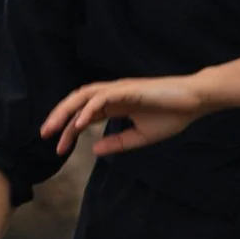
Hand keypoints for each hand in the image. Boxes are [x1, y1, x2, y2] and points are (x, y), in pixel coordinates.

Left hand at [41, 74, 205, 156]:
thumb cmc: (172, 116)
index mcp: (115, 105)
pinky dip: (88, 109)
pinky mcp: (129, 89)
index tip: (59, 150)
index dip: (68, 131)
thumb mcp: (140, 137)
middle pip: (77, 102)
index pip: (83, 116)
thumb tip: (94, 150)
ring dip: (67, 111)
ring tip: (54, 128)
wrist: (195, 102)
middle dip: (59, 118)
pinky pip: (102, 98)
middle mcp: (113, 94)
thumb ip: (117, 143)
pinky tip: (79, 124)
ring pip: (84, 96)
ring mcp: (120, 89)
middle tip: (44, 135)